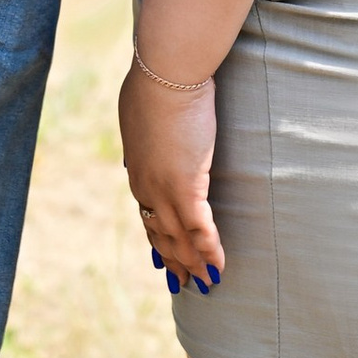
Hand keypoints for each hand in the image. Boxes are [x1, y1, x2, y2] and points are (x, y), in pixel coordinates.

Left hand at [119, 63, 223, 288]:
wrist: (166, 73)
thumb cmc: (157, 80)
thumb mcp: (142, 109)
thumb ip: (146, 128)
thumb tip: (145, 126)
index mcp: (137, 170)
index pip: (148, 214)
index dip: (158, 238)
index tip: (163, 257)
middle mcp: (147, 187)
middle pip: (160, 234)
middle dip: (173, 261)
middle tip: (184, 282)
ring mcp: (164, 190)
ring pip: (180, 239)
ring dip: (193, 265)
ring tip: (205, 284)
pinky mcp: (187, 187)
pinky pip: (200, 231)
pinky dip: (210, 252)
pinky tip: (219, 268)